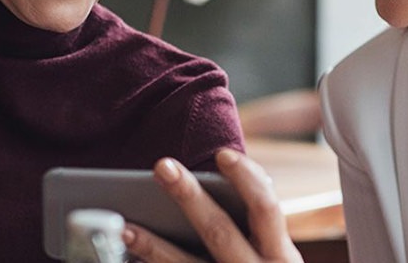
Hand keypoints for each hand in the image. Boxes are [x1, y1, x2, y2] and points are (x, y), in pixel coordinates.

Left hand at [122, 149, 302, 262]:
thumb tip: (227, 185)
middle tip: (162, 166)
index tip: (223, 154)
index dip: (247, 178)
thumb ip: (259, 235)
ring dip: (153, 246)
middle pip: (218, 230)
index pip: (266, 208)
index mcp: (282, 259)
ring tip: (126, 228)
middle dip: (188, 196)